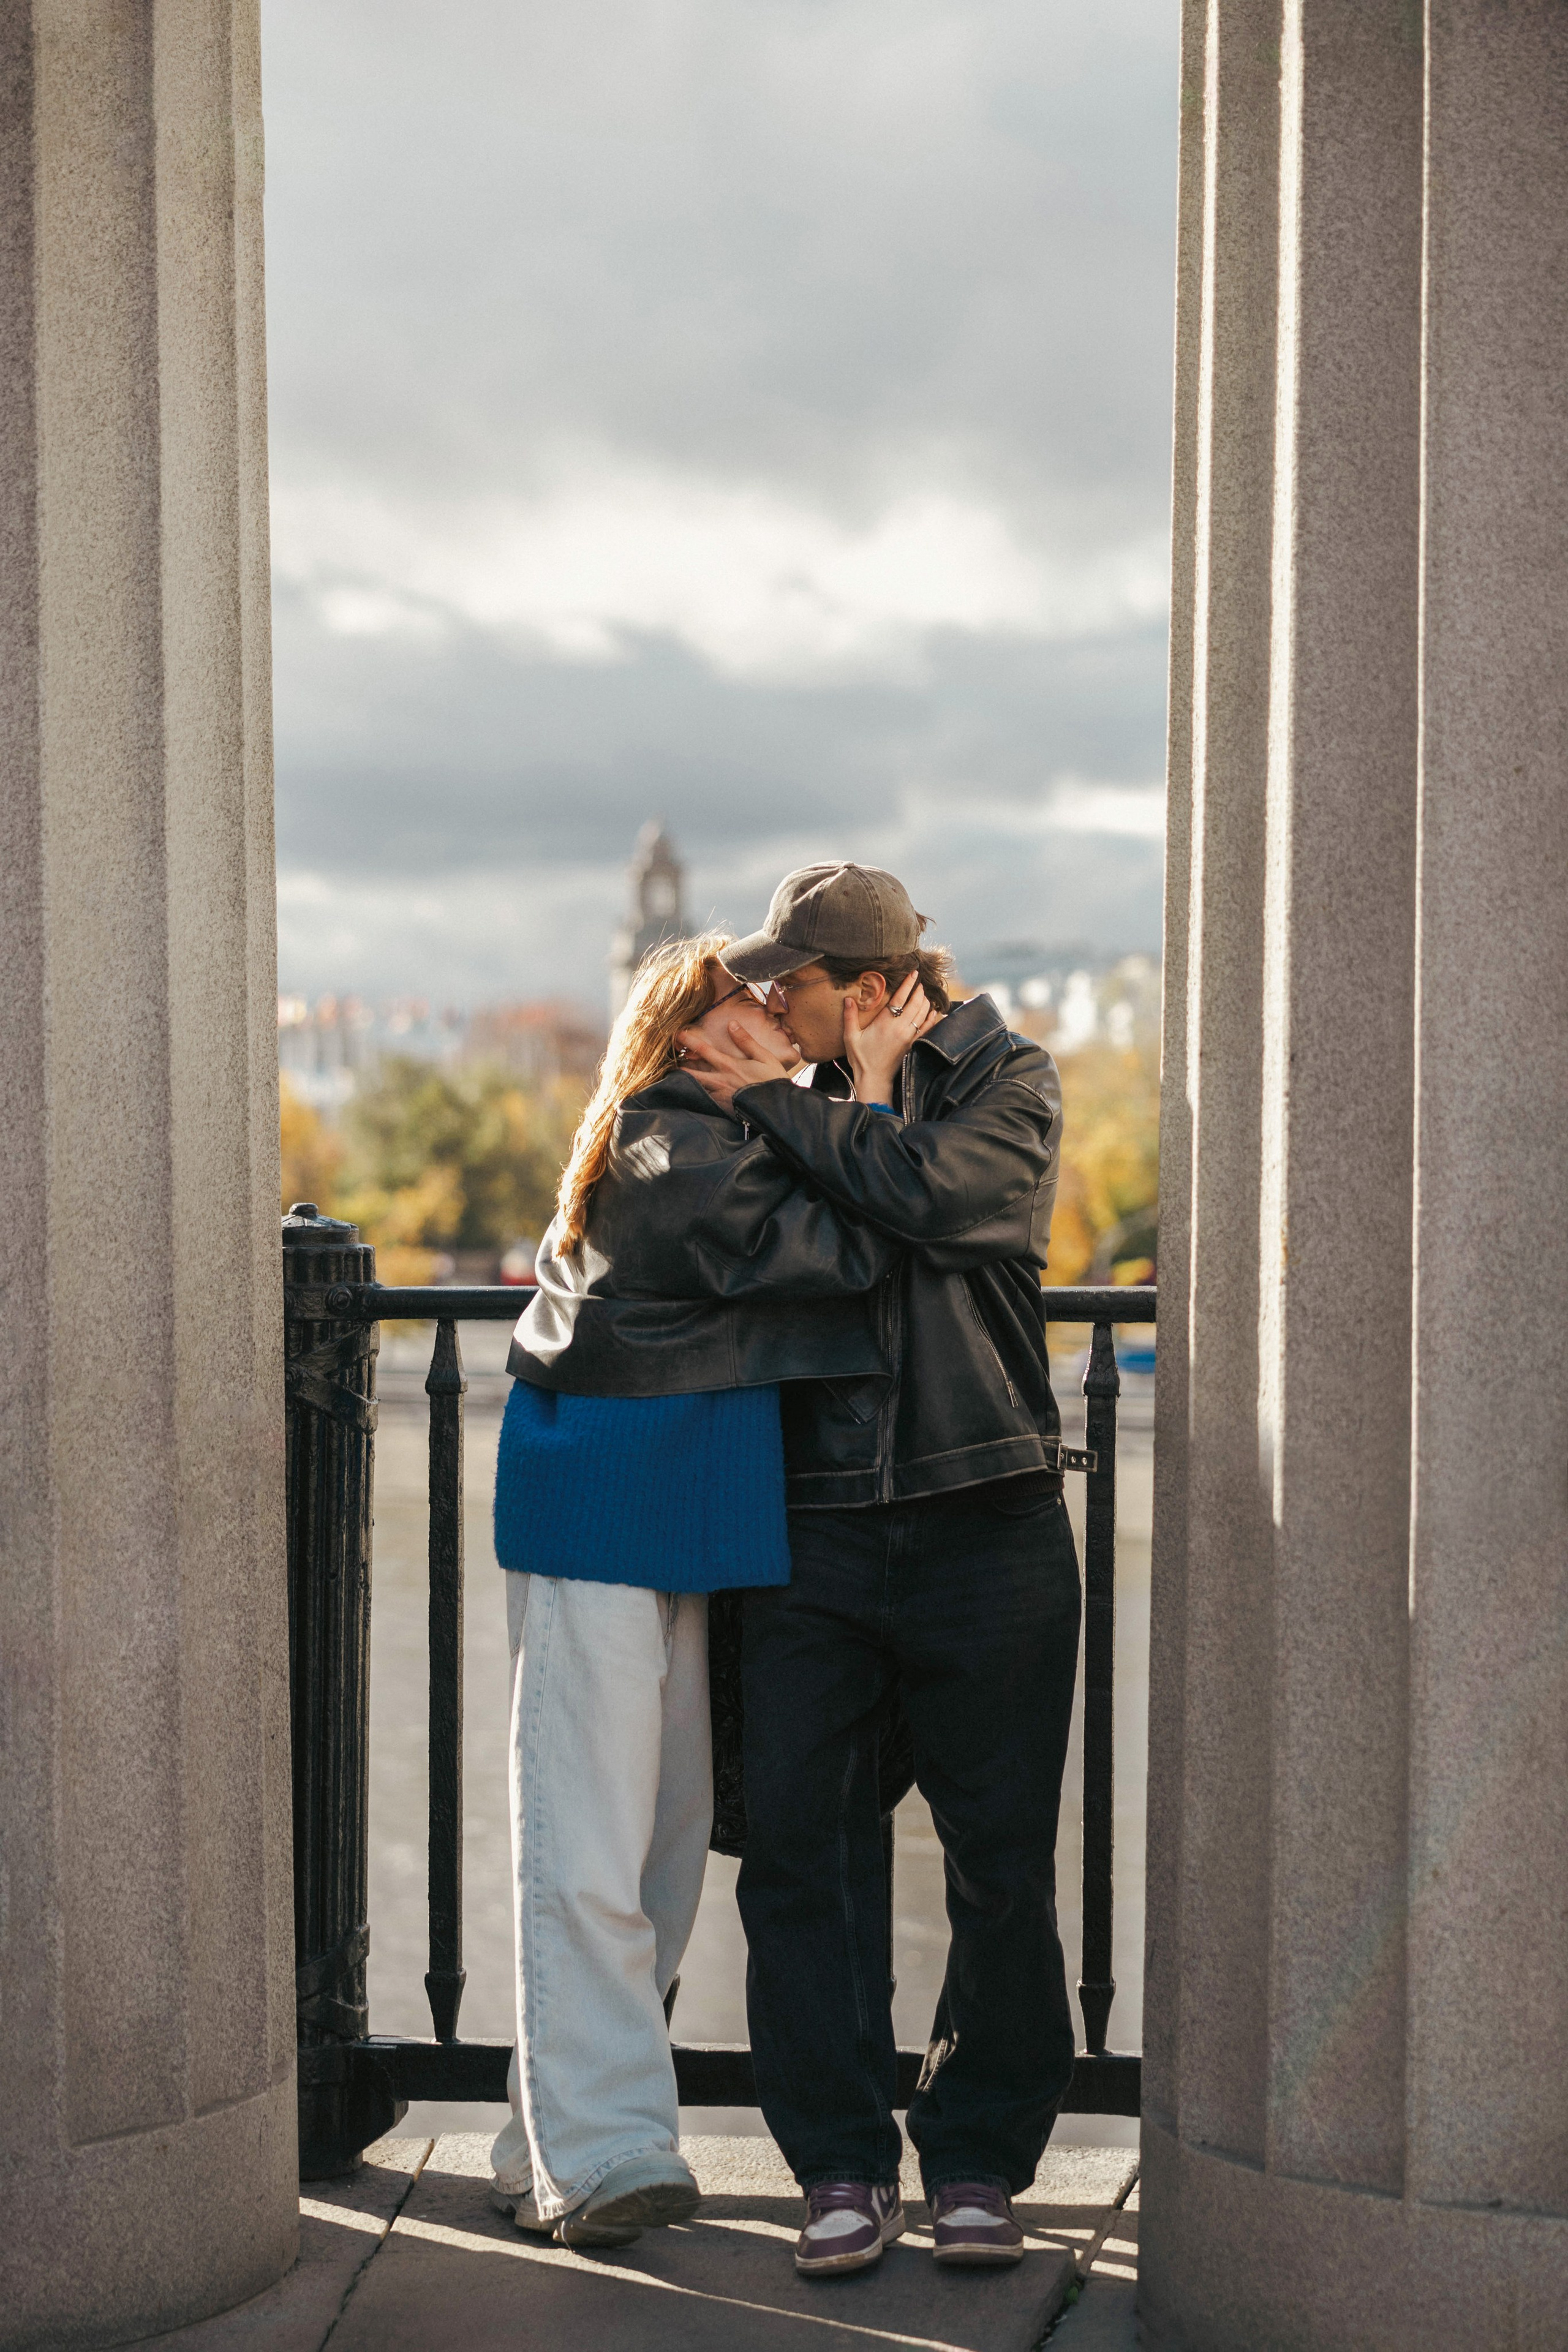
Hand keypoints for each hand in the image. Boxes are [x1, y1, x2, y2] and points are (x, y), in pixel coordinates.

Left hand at [676, 1020, 794, 1113]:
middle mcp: (719, 1080)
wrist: (776, 1109)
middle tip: (667, 1061)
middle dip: (678, 1066)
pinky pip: (702, 1100)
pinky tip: (690, 1094)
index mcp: (728, 1065)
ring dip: (684, 1081)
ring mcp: (718, 1095)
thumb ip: (746, 1040)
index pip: (703, 1050)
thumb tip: (731, 1024)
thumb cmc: (772, 1081)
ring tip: (674, 1077)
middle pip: (690, 1072)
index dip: (689, 1040)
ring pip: (694, 1087)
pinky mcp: (721, 1108)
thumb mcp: (764, 1056)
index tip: (677, 1034)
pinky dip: (695, 1095)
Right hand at [843, 980, 939, 1106]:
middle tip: (918, 983)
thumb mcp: (851, 1037)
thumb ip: (849, 1017)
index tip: (913, 973)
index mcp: (884, 1023)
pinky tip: (933, 1011)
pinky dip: (932, 1018)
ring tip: (924, 994)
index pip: (900, 998)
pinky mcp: (913, 1045)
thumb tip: (848, 999)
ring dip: (925, 1002)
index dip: (907, 984)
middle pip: (915, 1003)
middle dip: (919, 991)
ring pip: (923, 1013)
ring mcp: (909, 1037)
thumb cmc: (861, 1058)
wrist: (874, 1079)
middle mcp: (900, 1028)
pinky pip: (927, 1028)